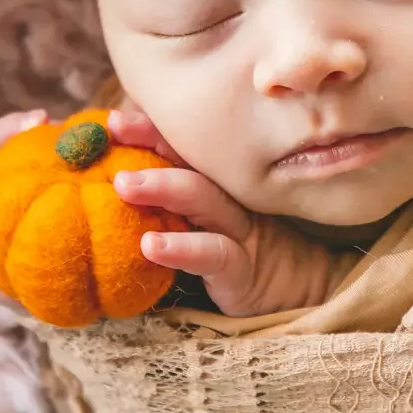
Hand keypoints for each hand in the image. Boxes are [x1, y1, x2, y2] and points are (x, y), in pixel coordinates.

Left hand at [107, 108, 336, 317]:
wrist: (298, 294)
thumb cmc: (233, 258)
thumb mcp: (199, 227)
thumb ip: (167, 206)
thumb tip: (113, 187)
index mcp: (216, 184)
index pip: (183, 148)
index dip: (151, 130)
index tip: (114, 119)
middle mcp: (230, 197)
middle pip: (192, 161)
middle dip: (153, 141)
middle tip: (115, 130)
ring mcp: (240, 230)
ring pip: (203, 198)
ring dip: (163, 186)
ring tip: (124, 184)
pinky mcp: (243, 268)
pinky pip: (213, 254)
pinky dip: (182, 247)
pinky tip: (150, 245)